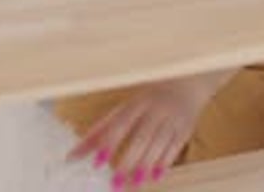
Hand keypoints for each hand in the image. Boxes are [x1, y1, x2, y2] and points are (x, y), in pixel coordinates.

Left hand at [68, 76, 215, 186]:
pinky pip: (175, 147)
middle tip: (114, 184)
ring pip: (158, 144)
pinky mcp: (185, 128)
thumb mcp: (127, 107)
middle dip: (128, 162)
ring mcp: (172, 118)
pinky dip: (165, 163)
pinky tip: (155, 177)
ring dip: (145, 166)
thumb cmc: (149, 98)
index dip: (109, 142)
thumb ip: (103, 129)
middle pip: (140, 137)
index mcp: (137, 102)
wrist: (187, 82)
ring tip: (133, 185)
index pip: (121, 122)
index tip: (97, 162)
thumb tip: (75, 153)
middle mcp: (155, 109)